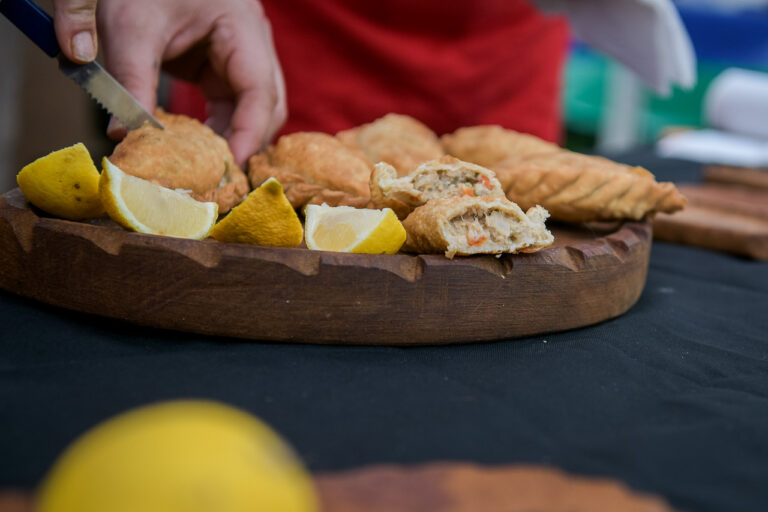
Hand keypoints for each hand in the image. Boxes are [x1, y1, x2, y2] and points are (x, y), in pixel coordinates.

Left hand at [52, 0, 285, 164]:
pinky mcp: (223, 66)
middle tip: (218, 179)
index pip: (260, 92)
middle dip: (246, 143)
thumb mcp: (131, 29)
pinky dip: (218, 129)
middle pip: (268, 107)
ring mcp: (241, 56)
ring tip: (206, 170)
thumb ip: (130, 82)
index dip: (249, 135)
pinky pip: (232, 106)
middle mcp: (252, 43)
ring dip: (232, 139)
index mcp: (242, 27)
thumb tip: (124, 136)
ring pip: (254, 111)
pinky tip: (197, 149)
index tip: (228, 168)